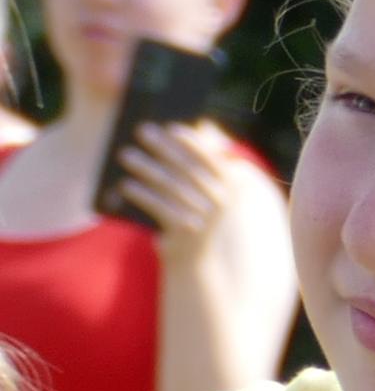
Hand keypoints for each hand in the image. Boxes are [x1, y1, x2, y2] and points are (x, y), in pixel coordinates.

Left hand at [116, 120, 243, 248]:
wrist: (203, 263)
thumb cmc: (207, 218)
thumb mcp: (221, 189)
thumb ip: (214, 158)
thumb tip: (206, 126)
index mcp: (234, 190)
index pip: (212, 160)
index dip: (193, 143)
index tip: (172, 128)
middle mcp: (221, 203)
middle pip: (186, 168)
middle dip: (163, 148)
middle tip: (142, 131)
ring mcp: (203, 218)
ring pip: (169, 185)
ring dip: (145, 166)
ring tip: (125, 154)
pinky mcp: (184, 233)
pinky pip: (158, 207)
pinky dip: (141, 194)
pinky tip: (125, 185)